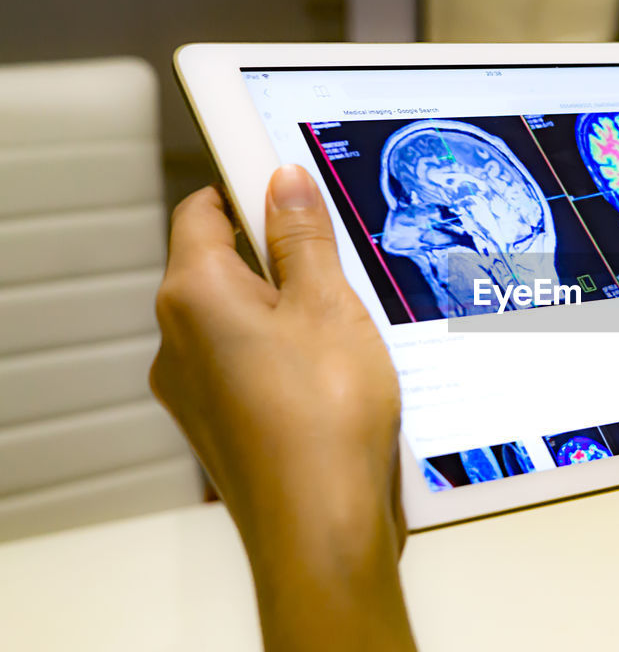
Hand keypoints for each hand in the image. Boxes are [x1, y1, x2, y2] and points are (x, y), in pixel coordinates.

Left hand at [150, 166, 414, 650]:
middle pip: (224, 268)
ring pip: (242, 323)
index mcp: (194, 295)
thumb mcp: (329, 305)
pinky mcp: (223, 426)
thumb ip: (303, 238)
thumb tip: (284, 182)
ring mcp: (196, 389)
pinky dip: (289, 361)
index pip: (202, 210)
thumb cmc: (324, 420)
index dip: (247, 189)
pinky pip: (252, 370)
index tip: (291, 187)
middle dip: (282, 260)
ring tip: (351, 331)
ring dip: (290, 314)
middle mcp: (178, 341)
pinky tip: (340, 379)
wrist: (322, 526)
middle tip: (342, 265)